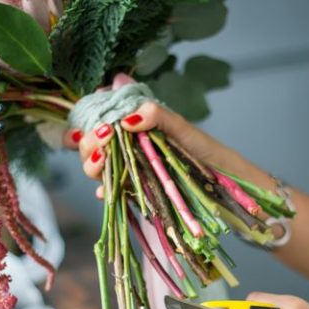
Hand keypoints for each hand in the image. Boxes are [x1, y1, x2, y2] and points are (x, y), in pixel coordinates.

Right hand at [62, 101, 242, 194]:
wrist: (221, 180)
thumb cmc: (202, 149)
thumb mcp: (179, 126)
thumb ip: (154, 115)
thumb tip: (126, 119)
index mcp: (134, 126)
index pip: (99, 121)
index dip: (87, 122)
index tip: (96, 122)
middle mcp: (126, 148)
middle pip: (91, 146)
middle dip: (89, 143)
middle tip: (103, 138)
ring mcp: (128, 169)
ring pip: (96, 168)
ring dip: (93, 165)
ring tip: (102, 162)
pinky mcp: (134, 191)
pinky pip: (112, 192)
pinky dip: (104, 192)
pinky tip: (106, 193)